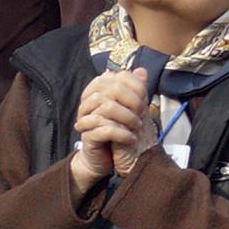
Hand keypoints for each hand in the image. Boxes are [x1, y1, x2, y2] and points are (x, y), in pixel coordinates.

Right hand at [72, 68, 155, 191]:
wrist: (106, 159)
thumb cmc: (118, 131)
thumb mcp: (130, 109)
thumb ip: (135, 89)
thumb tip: (141, 70)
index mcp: (96, 93)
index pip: (110, 78)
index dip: (130, 85)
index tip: (143, 97)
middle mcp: (87, 104)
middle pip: (106, 90)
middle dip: (130, 100)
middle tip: (143, 112)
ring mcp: (85, 120)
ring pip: (105, 108)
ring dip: (127, 117)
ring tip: (138, 126)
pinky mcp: (87, 137)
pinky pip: (103, 129)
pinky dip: (121, 133)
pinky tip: (131, 138)